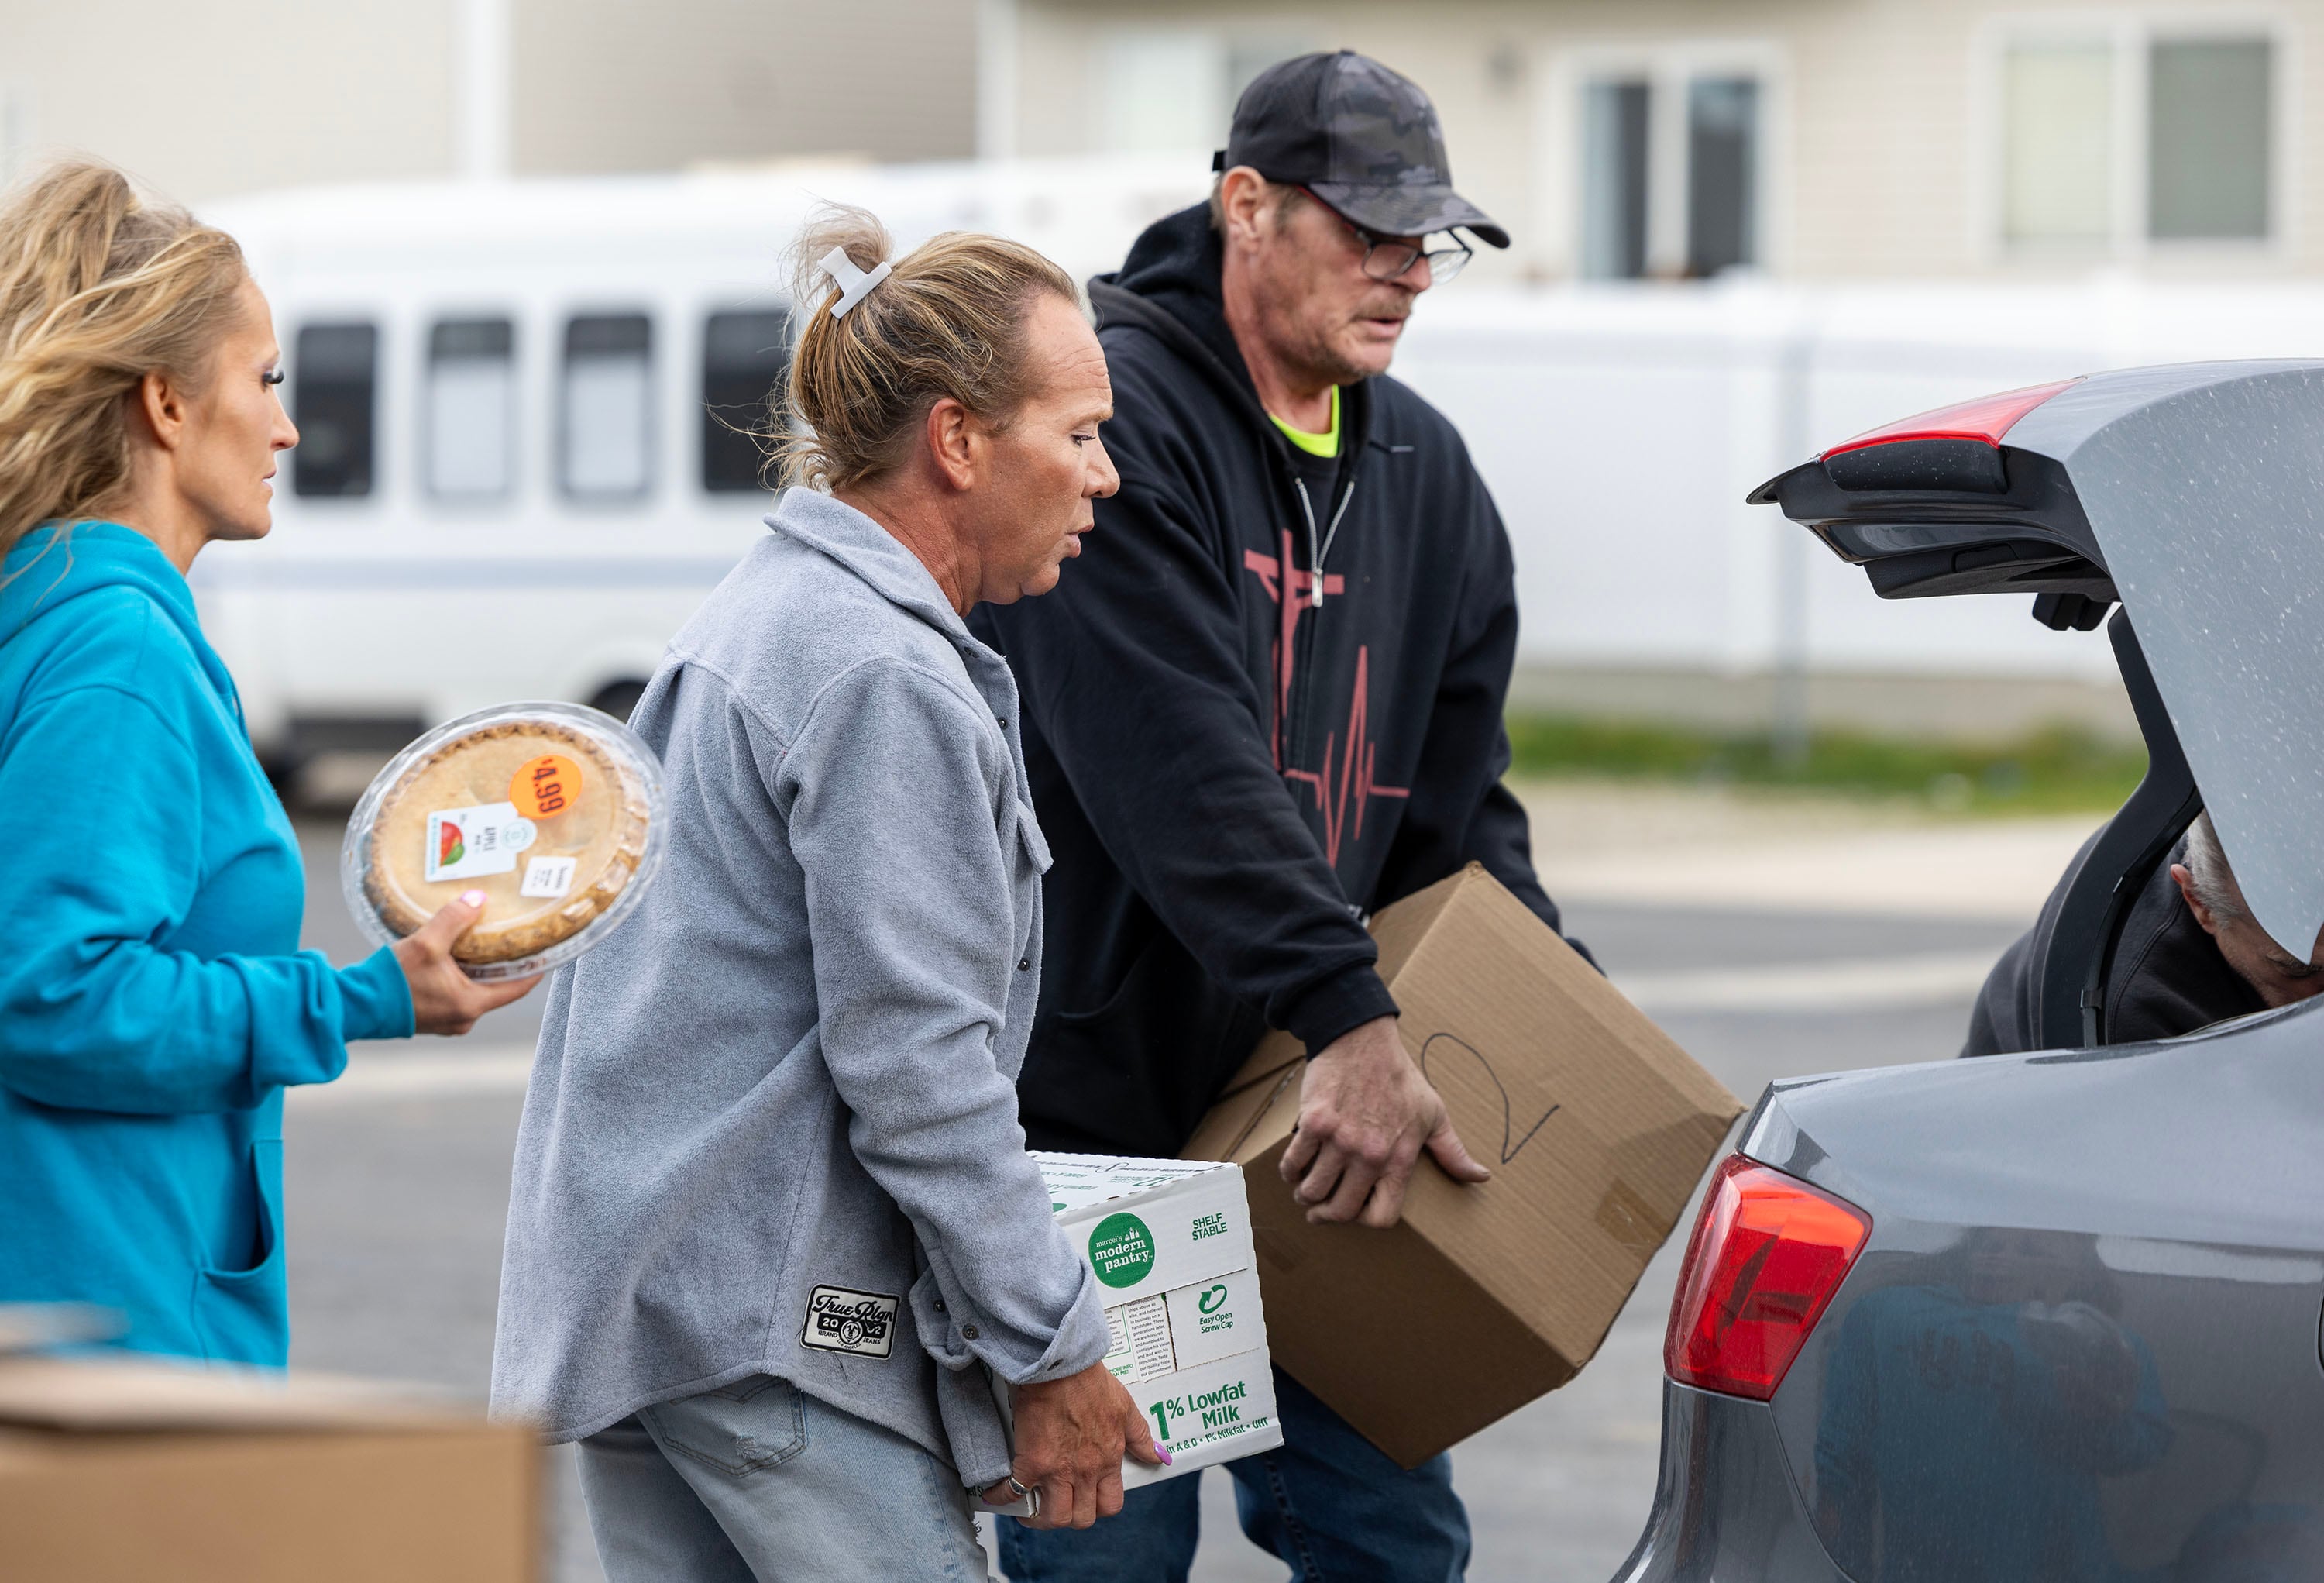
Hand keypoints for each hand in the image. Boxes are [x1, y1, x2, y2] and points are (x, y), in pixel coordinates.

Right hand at [392, 891, 538, 1035]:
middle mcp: (464, 1019)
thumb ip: (453, 920)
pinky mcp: (431, 1018)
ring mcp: (447, 1021)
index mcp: (472, 1005)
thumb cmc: (392, 979)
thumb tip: (478, 898)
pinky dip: (460, 977)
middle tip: (511, 938)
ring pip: (475, 991)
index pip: (518, 987)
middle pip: (498, 988)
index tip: (545, 949)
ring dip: (479, 970)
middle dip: (503, 964)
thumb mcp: (426, 944)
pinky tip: (454, 957)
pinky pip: (456, 995)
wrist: (354, 1005)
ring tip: (483, 942)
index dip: (534, 968)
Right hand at [981, 1360, 1165, 1528]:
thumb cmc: (1090, 1381)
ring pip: (1053, 1517)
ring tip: (1032, 1506)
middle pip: (1081, 1518)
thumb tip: (1158, 1456)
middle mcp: (1085, 1471)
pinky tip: (997, 1494)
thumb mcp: (1125, 1408)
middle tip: (1060, 1503)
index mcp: (1108, 1459)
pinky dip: (1002, 1498)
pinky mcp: (1030, 1462)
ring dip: (1041, 1517)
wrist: (1060, 1365)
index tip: (1088, 1500)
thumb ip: (1141, 1437)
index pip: (1111, 1504)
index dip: (1099, 1507)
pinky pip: (1014, 1494)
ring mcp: (1057, 1470)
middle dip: (1071, 1516)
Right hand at [1278, 1015, 1488, 1226]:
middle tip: (1319, 1212)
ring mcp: (1339, 1140)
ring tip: (1304, 1189)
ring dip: (1305, 1194)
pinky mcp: (1313, 1124)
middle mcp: (1369, 1155)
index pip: (1381, 1217)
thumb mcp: (1434, 1115)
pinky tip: (1293, 1168)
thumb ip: (1453, 1152)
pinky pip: (1293, 1163)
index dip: (1364, 1221)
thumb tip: (1481, 1176)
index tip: (1355, 1212)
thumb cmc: (1400, 1077)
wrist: (1362, 1040)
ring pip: (1312, 1190)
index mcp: (1399, 1159)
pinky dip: (1289, 1171)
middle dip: (1326, 1215)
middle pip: (1341, 1210)